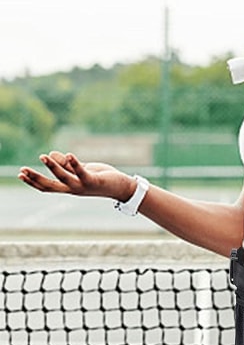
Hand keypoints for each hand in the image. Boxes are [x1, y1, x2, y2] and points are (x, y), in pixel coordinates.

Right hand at [18, 151, 135, 201]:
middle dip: (36, 178)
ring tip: (43, 156)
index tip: (20, 174)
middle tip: (22, 170)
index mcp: (69, 187)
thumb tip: (51, 154)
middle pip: (51, 186)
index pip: (47, 187)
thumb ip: (68, 165)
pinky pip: (82, 173)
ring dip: (53, 167)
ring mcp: (83, 186)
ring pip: (64, 178)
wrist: (122, 187)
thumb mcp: (82, 170)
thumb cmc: (102, 178)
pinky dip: (75, 164)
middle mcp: (74, 189)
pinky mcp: (93, 181)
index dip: (33, 182)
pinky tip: (68, 154)